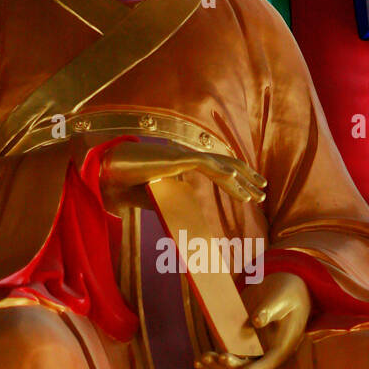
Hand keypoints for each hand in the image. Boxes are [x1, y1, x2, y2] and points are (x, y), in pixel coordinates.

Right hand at [100, 141, 265, 212]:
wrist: (105, 171)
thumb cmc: (124, 182)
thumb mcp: (152, 196)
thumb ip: (167, 201)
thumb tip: (178, 212)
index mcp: (182, 162)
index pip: (216, 168)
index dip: (235, 178)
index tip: (249, 192)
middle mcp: (185, 156)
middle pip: (225, 164)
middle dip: (247, 177)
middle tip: (263, 190)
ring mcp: (182, 156)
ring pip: (220, 165)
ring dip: (242, 179)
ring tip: (258, 192)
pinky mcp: (176, 159)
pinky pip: (205, 164)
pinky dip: (222, 172)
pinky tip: (236, 181)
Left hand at [196, 271, 309, 368]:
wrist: (282, 291)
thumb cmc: (288, 294)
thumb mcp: (282, 299)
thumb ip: (270, 310)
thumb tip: (256, 321)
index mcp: (282, 347)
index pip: (270, 362)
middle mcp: (265, 353)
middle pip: (247, 366)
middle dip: (232, 365)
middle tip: (220, 357)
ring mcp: (251, 349)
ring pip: (234, 365)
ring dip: (218, 365)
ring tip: (202, 359)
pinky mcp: (239, 343)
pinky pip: (226, 355)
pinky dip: (213, 360)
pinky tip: (198, 362)